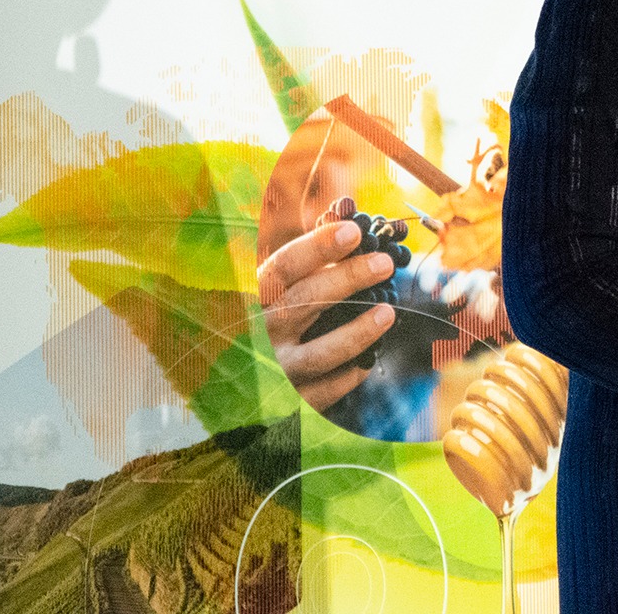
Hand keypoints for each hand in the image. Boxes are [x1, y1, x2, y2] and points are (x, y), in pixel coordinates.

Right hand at [257, 218, 396, 410]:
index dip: (318, 246)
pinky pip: (325, 392)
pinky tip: (370, 360)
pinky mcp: (289, 402)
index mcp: (254, 298)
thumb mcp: (274, 289)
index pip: (283, 267)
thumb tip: (348, 215)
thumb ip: (308, 258)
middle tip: (384, 264)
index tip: (354, 230)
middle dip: (348, 279)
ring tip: (388, 313)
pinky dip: (350, 375)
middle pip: (305, 302)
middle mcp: (260, 333)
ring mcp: (274, 370)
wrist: (228, 385)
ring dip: (357, 333)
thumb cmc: (264, 320)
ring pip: (319, 354)